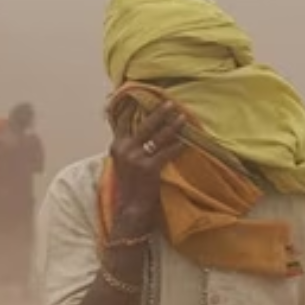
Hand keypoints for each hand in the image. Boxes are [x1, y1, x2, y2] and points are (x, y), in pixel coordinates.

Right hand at [108, 101, 186, 232]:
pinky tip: (187, 141)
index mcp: (116, 146)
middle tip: (170, 103)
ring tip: (182, 117)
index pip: (123, 120)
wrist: (130, 208)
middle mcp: (124, 149)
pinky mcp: (149, 168)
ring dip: (172, 125)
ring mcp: (136, 158)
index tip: (145, 95)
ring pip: (158, 136)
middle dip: (158, 112)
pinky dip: (178, 145)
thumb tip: (140, 128)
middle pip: (144, 124)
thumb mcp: (123, 162)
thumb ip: (128, 145)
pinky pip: (167, 152)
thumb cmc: (130, 185)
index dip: (134, 107)